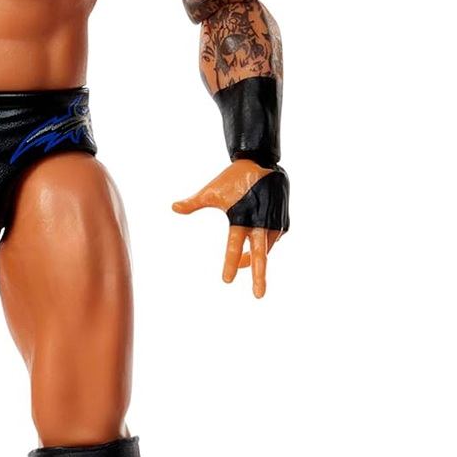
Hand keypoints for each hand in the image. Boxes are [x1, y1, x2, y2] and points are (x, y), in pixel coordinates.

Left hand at [172, 160, 283, 297]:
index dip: (231, 262)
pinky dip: (266, 244)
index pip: (234, 246)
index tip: (227, 280)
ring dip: (257, 258)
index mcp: (241, 217)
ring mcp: (274, 221)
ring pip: (266, 248)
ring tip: (246, 264)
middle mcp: (260, 221)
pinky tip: (259, 245)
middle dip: (259, 276)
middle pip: (259, 255)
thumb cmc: (233, 178)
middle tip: (258, 296)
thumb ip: (193, 203)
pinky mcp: (283, 219)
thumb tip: (173, 207)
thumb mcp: (212, 191)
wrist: (261, 160)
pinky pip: (275, 238)